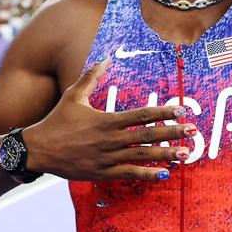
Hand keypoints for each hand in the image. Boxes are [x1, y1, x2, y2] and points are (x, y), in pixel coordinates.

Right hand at [22, 58, 196, 181]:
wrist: (39, 149)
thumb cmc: (57, 120)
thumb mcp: (74, 95)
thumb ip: (92, 75)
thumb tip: (106, 56)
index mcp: (107, 120)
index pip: (142, 115)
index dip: (163, 112)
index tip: (182, 109)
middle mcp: (110, 139)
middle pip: (148, 135)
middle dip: (172, 133)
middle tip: (192, 131)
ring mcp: (108, 158)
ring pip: (142, 156)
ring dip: (165, 155)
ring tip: (185, 154)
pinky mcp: (103, 173)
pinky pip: (129, 174)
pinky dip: (147, 175)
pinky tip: (164, 174)